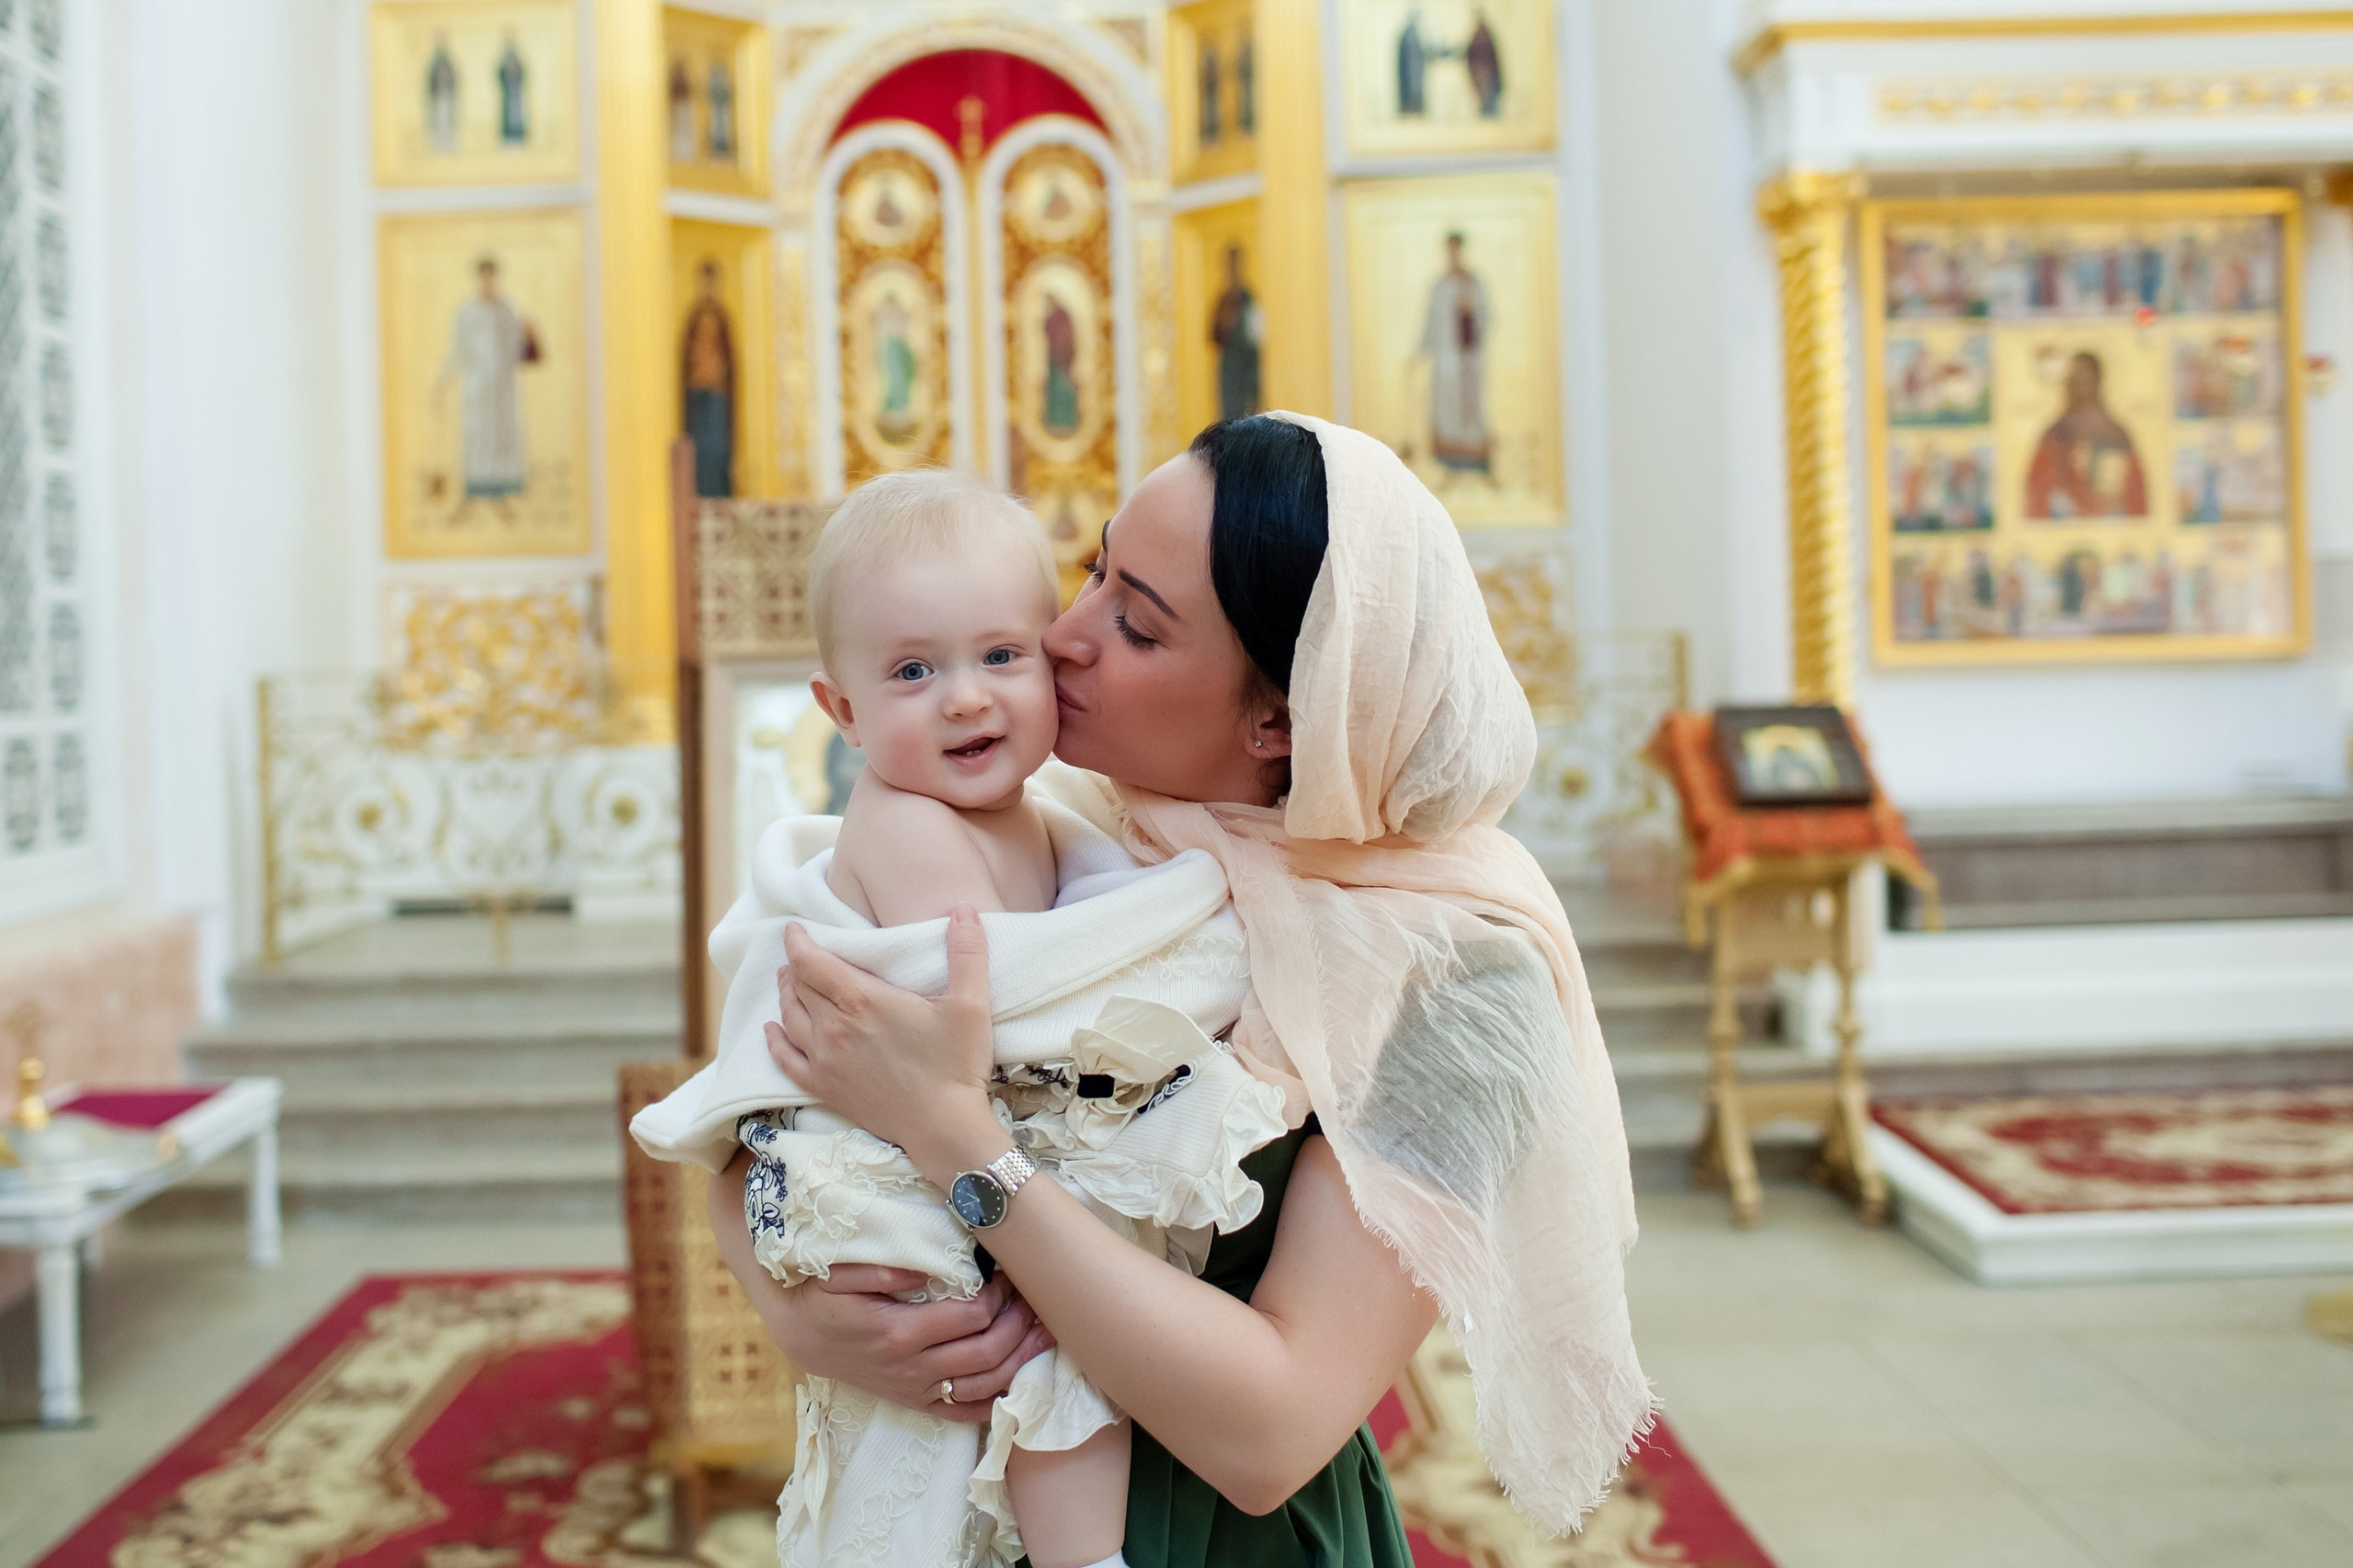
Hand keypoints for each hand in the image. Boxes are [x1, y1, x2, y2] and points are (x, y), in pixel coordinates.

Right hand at [708, 1153, 1052, 1421]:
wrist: (800, 1334)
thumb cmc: (824, 1294)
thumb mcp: (841, 1271)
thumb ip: (883, 1267)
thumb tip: (927, 1266)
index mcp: (899, 1332)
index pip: (973, 1317)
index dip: (1000, 1295)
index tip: (1007, 1273)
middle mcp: (912, 1368)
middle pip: (988, 1352)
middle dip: (1019, 1324)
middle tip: (1034, 1299)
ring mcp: (916, 1390)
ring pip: (985, 1386)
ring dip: (1021, 1360)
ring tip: (1043, 1333)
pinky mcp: (916, 1402)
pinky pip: (966, 1412)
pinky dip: (999, 1399)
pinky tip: (1022, 1378)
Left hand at [764, 907, 1000, 1176]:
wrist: (943, 1127)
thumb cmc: (956, 1065)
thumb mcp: (970, 1004)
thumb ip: (966, 953)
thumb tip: (964, 908)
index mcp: (862, 1000)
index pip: (811, 961)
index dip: (798, 941)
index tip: (794, 929)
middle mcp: (834, 1027)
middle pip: (798, 986)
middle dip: (795, 966)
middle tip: (800, 954)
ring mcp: (824, 1060)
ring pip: (789, 1017)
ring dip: (786, 995)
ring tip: (789, 981)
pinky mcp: (824, 1087)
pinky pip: (786, 1060)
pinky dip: (775, 1041)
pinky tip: (772, 1030)